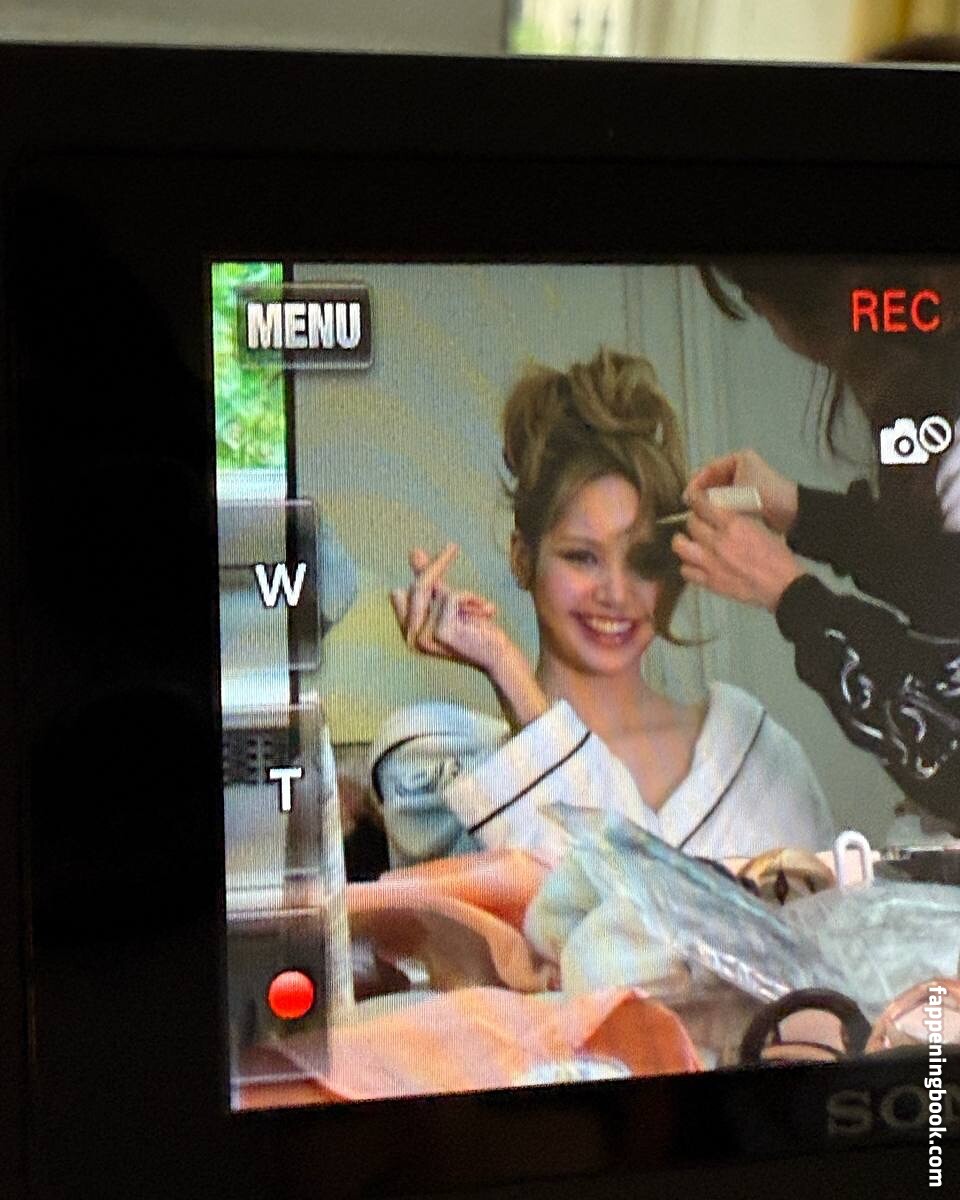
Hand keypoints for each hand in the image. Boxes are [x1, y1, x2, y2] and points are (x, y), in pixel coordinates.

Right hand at [389, 544, 548, 725]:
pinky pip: (452, 597)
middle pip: (417, 588)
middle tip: (453, 547)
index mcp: (409, 634)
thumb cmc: (476, 631)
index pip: (401, 594)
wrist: (499, 656)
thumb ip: (430, 582)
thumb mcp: (450, 602)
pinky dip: (470, 598)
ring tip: (480, 609)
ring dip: (464, 594)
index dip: (423, 572)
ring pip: (436, 591)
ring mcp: (424, 638)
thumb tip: (413, 552)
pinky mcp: (440, 633)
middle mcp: (411, 639)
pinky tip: (485, 612)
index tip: (445, 550)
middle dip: (437, 565)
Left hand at [672, 492, 804, 610]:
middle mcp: (717, 542)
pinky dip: (687, 566)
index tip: (694, 499)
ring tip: (687, 542)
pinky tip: (694, 564)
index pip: (703, 505)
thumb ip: (737, 522)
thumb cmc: (777, 556)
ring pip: (681, 547)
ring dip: (682, 542)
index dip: (695, 499)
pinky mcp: (710, 582)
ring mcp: (711, 563)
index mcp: (733, 525)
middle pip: (691, 524)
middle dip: (693, 520)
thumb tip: (722, 517)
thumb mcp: (759, 528)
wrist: (783, 586)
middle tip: (698, 523)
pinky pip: (686, 571)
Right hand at [685, 449, 797, 535]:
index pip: (708, 468)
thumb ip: (708, 497)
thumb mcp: (731, 496)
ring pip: (720, 492)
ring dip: (711, 503)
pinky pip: (730, 501)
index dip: (695, 483)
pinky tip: (715, 519)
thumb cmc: (762, 498)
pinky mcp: (751, 497)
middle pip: (714, 480)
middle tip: (691, 508)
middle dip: (702, 494)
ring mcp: (747, 482)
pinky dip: (722, 508)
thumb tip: (689, 501)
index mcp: (739, 459)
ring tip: (701, 515)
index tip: (687, 498)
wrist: (793, 513)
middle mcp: (742, 467)